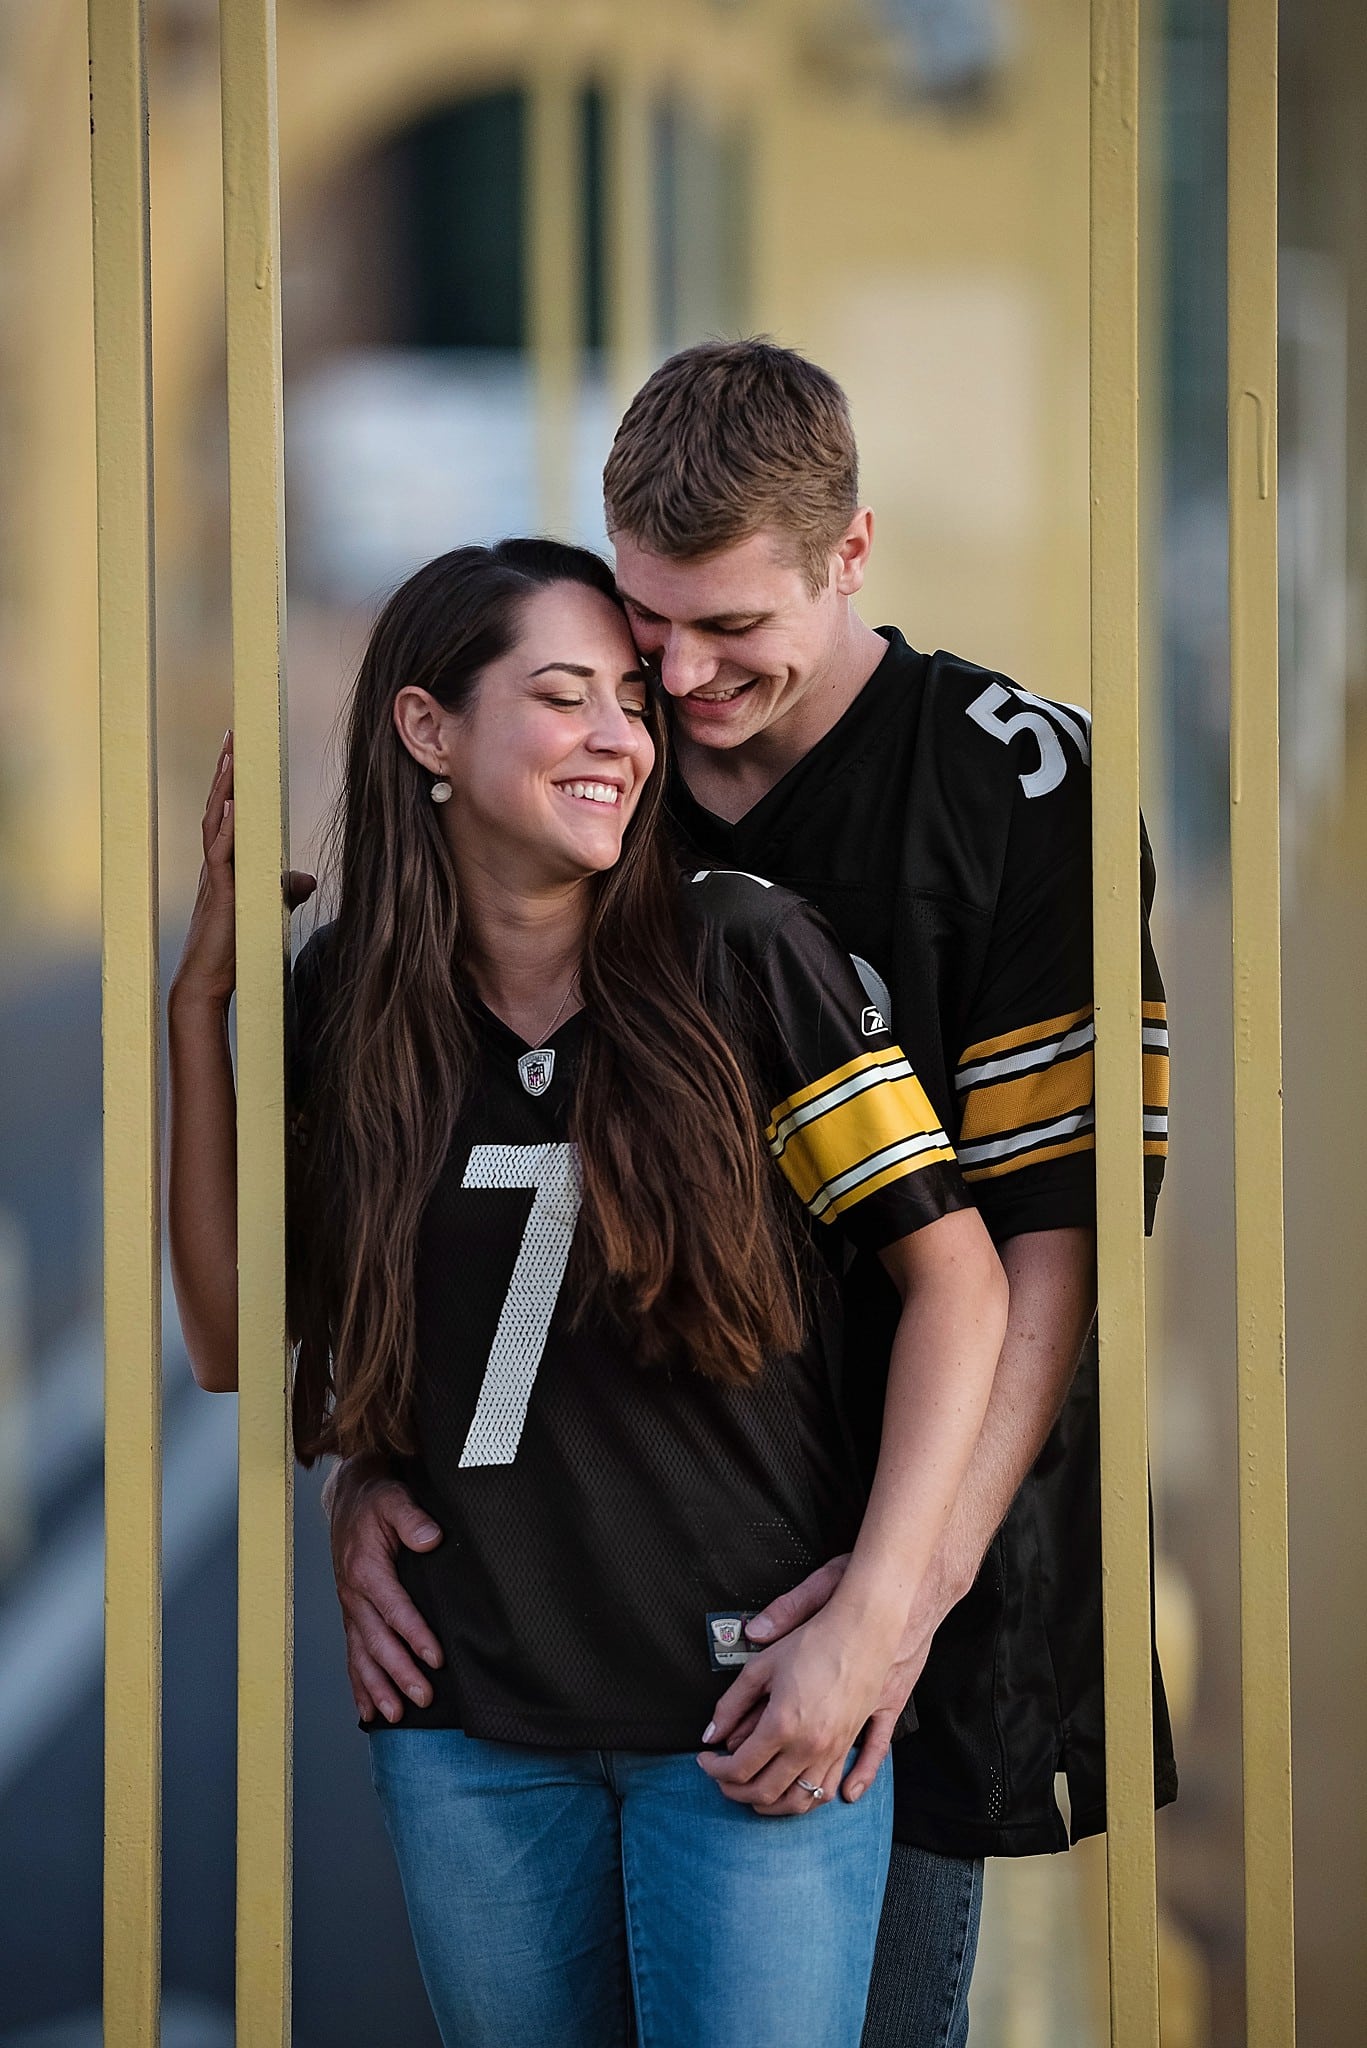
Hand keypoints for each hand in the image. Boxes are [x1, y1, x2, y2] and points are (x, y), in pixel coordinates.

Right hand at [171, 731, 316, 1008]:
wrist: (208, 982)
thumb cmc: (235, 950)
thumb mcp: (267, 912)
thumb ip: (284, 890)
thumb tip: (307, 877)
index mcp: (224, 865)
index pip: (229, 814)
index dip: (233, 783)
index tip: (238, 751)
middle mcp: (214, 864)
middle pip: (219, 807)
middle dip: (226, 771)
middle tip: (233, 736)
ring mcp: (213, 876)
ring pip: (216, 822)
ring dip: (224, 789)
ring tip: (232, 757)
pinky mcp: (218, 893)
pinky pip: (220, 852)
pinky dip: (228, 827)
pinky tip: (236, 805)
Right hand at [325, 1455, 444, 1724]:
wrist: (351, 1499)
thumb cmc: (377, 1501)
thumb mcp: (395, 1499)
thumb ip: (412, 1518)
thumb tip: (431, 1538)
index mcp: (367, 1569)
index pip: (394, 1609)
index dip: (415, 1635)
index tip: (435, 1658)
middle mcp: (354, 1595)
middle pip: (377, 1641)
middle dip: (399, 1672)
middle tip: (422, 1697)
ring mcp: (351, 1608)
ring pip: (362, 1655)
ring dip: (377, 1687)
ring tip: (395, 1715)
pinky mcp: (352, 1615)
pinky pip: (353, 1655)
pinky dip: (359, 1685)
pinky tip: (369, 1710)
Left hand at [707, 1554, 937, 1803]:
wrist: (867, 1628)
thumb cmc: (815, 1639)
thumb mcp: (762, 1665)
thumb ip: (731, 1703)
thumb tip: (710, 1733)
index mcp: (782, 1724)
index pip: (739, 1768)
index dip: (715, 1770)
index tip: (705, 1760)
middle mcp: (809, 1746)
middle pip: (765, 1792)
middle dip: (736, 1791)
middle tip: (722, 1778)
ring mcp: (834, 1750)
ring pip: (799, 1801)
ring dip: (770, 1805)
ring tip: (753, 1790)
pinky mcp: (851, 1744)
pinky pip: (831, 1788)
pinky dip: (813, 1801)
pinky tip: (799, 1797)